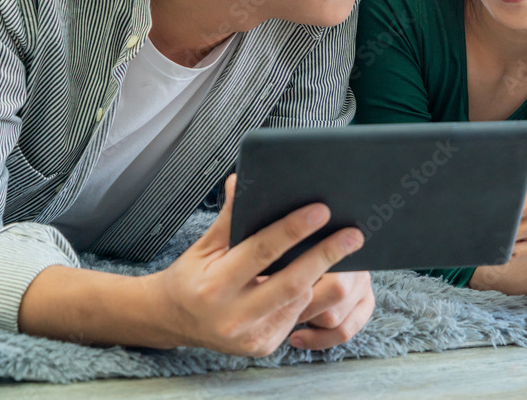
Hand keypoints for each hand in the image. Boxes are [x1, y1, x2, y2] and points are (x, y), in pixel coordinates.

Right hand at [152, 174, 373, 356]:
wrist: (172, 320)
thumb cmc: (190, 277)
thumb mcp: (204, 245)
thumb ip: (229, 217)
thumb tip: (242, 180)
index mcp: (214, 286)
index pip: (261, 251)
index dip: (293, 230)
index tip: (321, 210)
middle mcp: (232, 317)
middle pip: (292, 283)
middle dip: (326, 256)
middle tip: (353, 234)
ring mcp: (250, 337)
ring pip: (301, 302)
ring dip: (323, 276)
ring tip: (343, 251)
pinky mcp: (262, 347)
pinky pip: (297, 317)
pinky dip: (309, 295)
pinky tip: (320, 276)